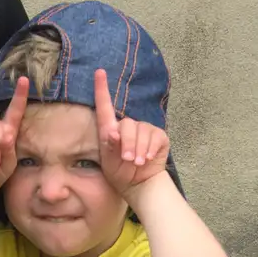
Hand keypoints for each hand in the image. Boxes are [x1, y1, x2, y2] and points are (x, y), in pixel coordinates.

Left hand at [94, 69, 169, 196]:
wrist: (138, 184)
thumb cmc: (120, 172)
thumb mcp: (110, 163)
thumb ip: (110, 148)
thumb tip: (113, 133)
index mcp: (111, 130)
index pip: (105, 106)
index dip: (102, 89)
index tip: (99, 72)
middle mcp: (128, 126)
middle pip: (128, 125)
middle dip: (128, 143)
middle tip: (127, 159)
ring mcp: (145, 129)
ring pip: (142, 131)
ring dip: (139, 149)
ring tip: (137, 163)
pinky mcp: (158, 136)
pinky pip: (155, 137)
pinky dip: (150, 149)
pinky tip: (148, 159)